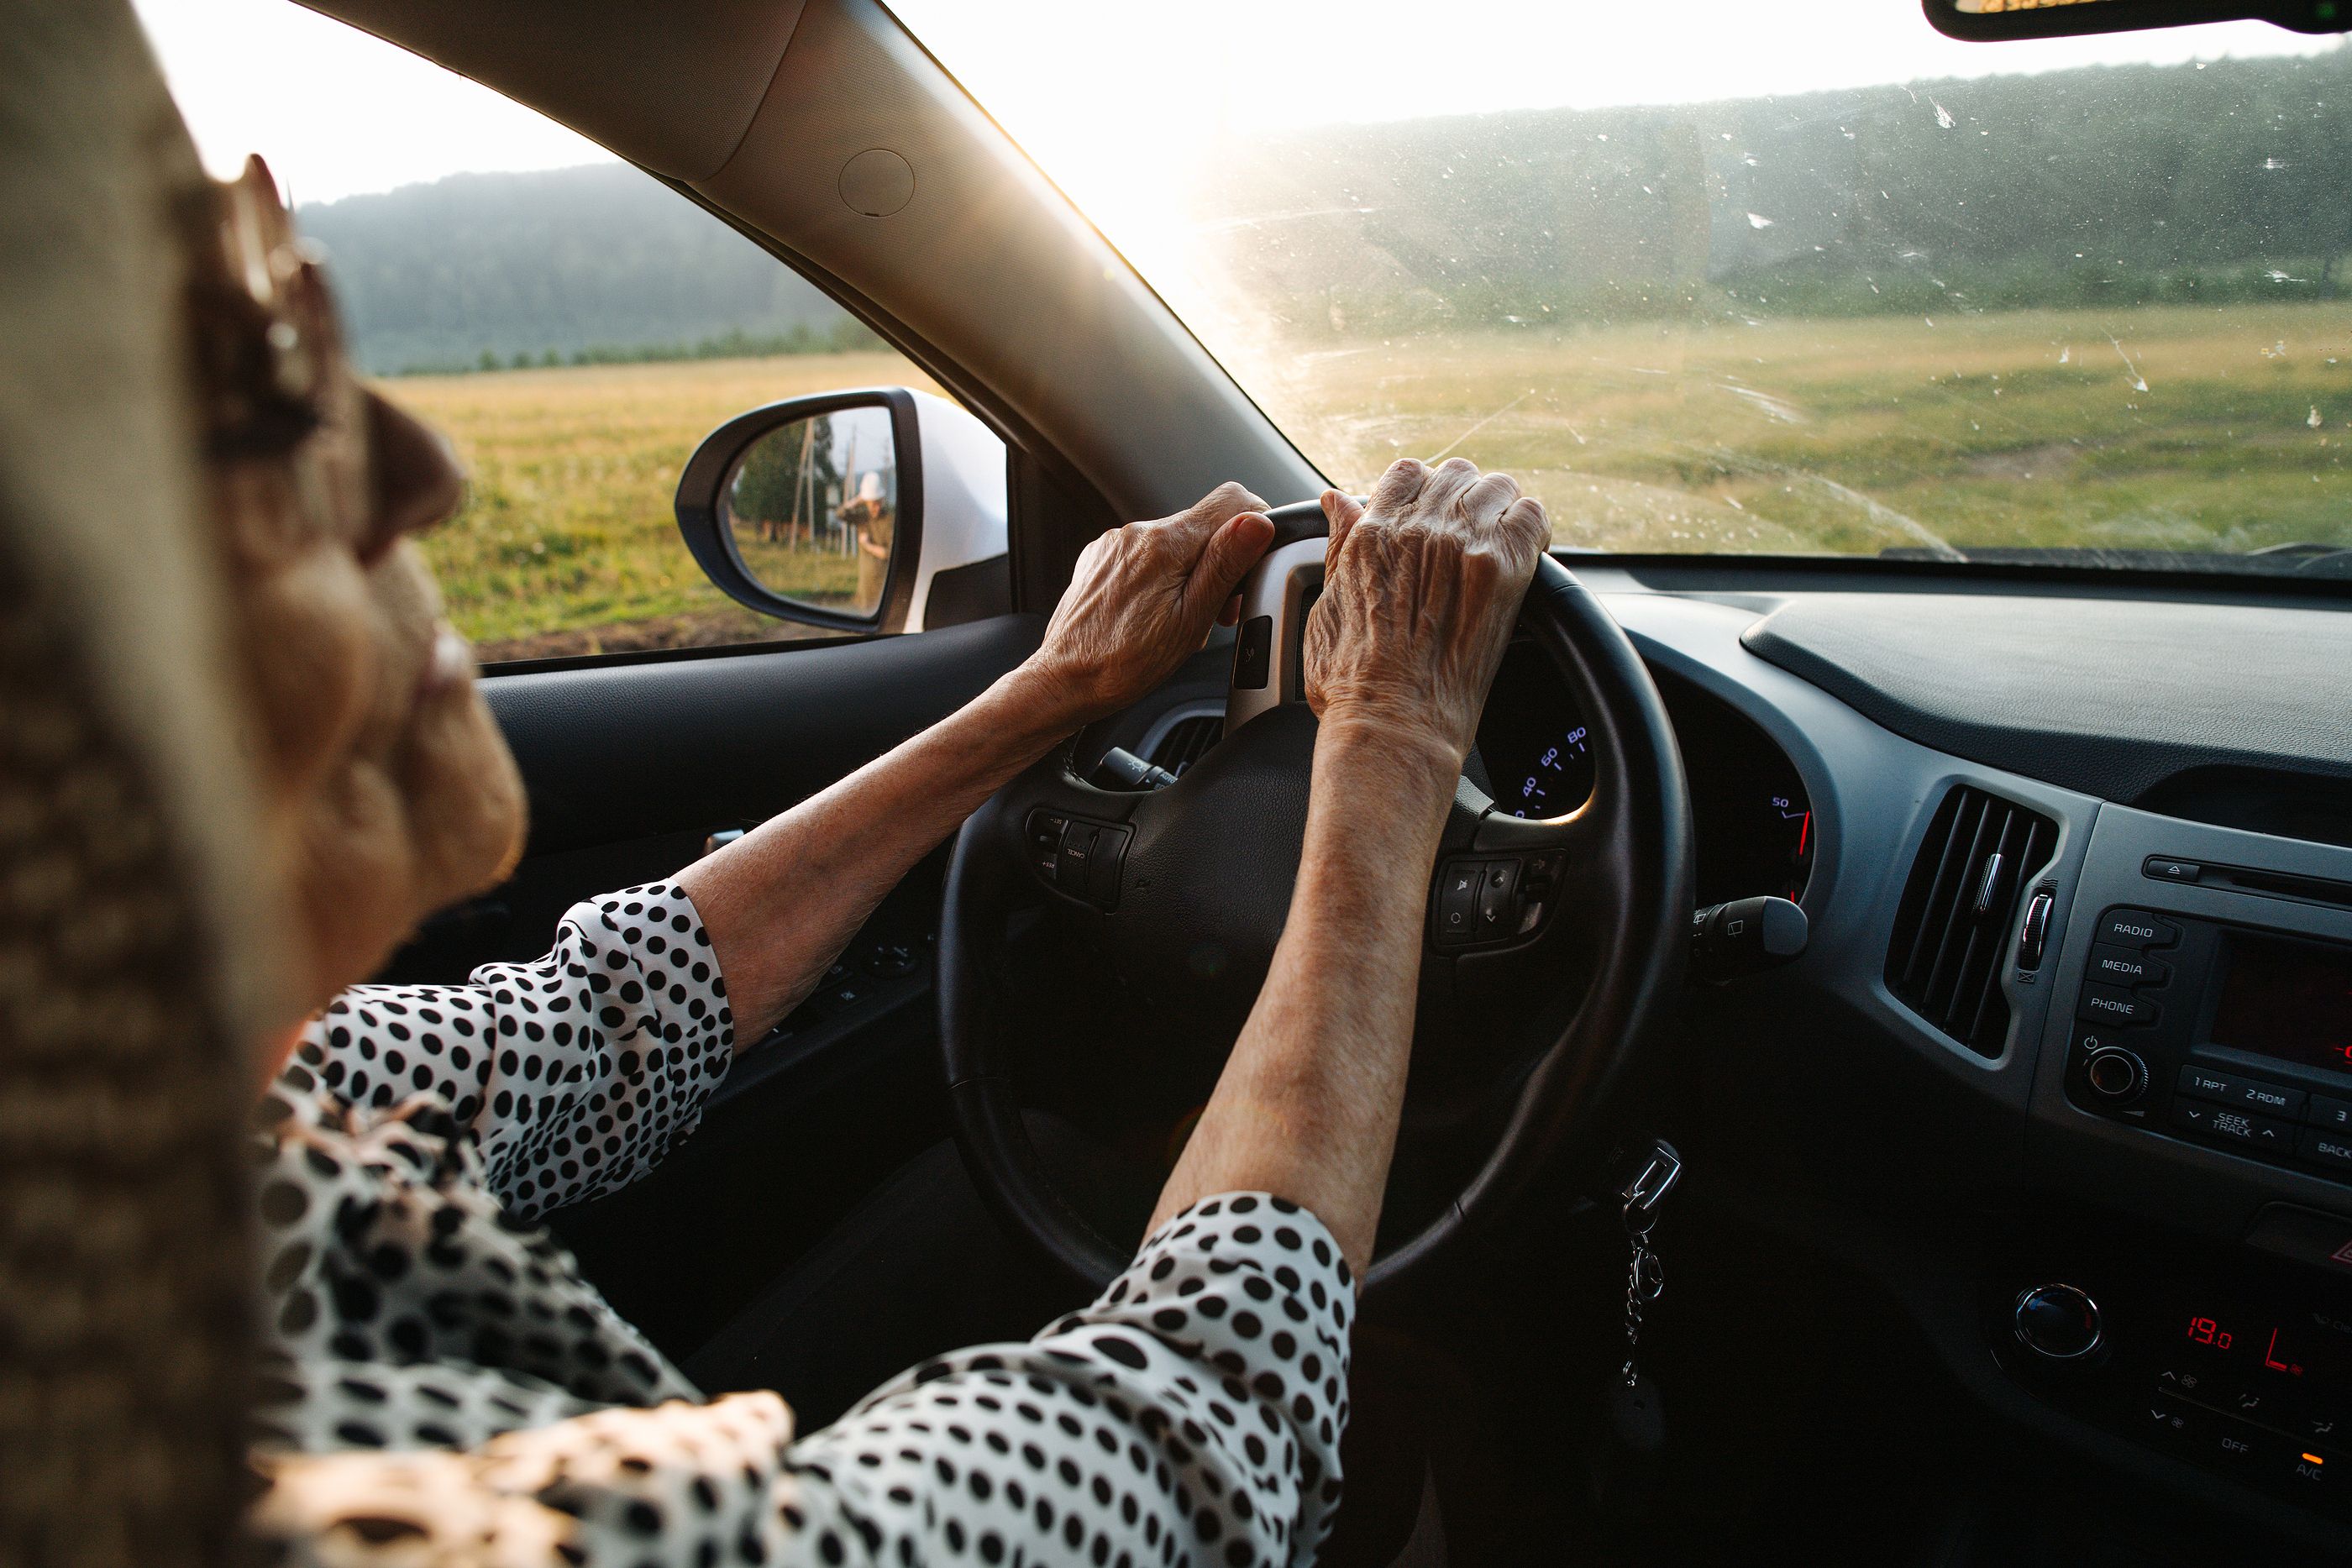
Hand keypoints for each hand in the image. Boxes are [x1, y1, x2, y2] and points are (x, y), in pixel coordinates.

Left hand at [1024, 482, 1275, 725]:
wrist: (1065, 680)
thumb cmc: (1124, 663)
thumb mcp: (1191, 620)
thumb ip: (1225, 565)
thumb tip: (1257, 523)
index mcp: (1165, 544)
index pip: (1231, 500)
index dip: (1254, 526)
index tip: (1252, 561)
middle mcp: (1136, 533)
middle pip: (1202, 526)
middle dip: (1220, 562)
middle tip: (1217, 609)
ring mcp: (1115, 544)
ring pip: (1174, 542)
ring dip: (1190, 573)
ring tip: (1181, 617)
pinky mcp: (1101, 559)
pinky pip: (1145, 554)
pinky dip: (1161, 577)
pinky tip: (1153, 612)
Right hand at [1303, 457, 1548, 766]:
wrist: (1393, 725)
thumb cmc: (1354, 682)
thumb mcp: (1329, 603)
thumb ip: (1340, 544)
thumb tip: (1337, 501)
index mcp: (1374, 534)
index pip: (1408, 473)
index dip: (1423, 488)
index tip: (1431, 513)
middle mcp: (1419, 530)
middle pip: (1456, 475)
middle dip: (1461, 497)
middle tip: (1466, 532)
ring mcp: (1463, 546)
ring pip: (1497, 487)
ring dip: (1498, 508)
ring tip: (1496, 541)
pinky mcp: (1502, 571)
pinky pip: (1532, 515)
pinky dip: (1531, 526)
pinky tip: (1523, 552)